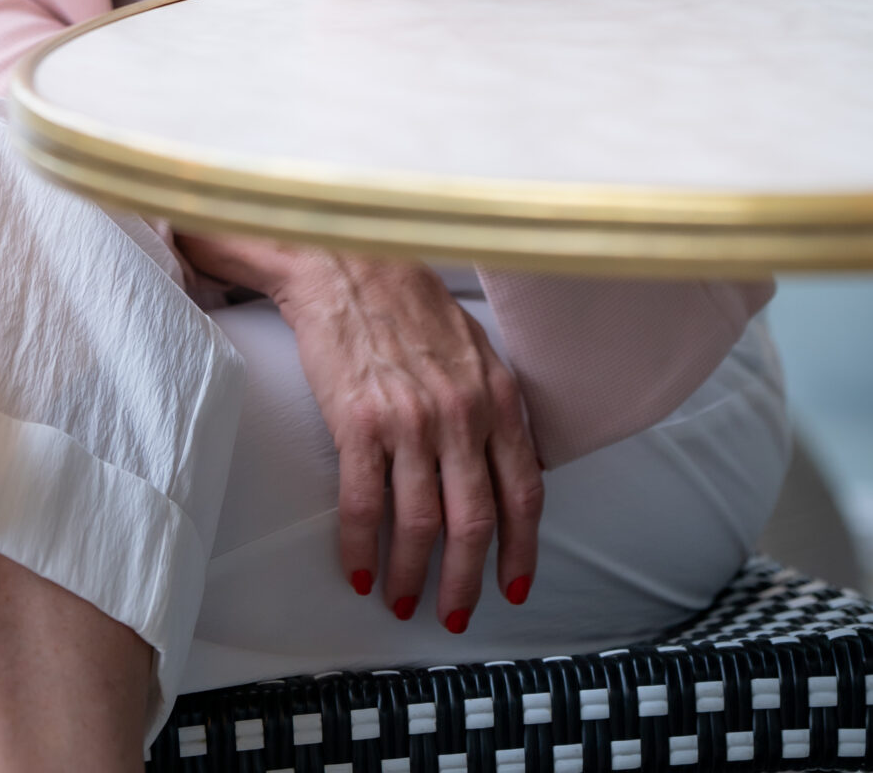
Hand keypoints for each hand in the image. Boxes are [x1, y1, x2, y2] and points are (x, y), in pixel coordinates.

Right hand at [271, 252, 541, 629]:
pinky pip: (363, 504)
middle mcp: (460, 414)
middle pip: (475, 522)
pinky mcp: (358, 422)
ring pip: (421, 524)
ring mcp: (410, 421)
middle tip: (454, 612)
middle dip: (466, 581)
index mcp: (497, 396)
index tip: (514, 584)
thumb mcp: (475, 348)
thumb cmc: (408, 301)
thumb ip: (494, 405)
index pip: (524, 491)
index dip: (522, 548)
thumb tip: (509, 463)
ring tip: (403, 599)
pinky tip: (359, 570)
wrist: (348, 262)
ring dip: (413, 575)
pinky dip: (361, 548)